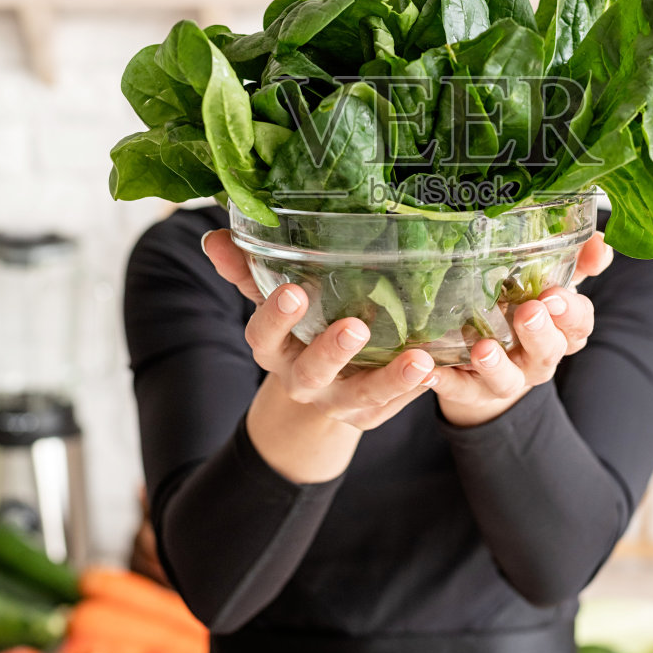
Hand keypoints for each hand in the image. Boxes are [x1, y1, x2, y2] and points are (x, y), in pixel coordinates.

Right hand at [202, 228, 436, 436]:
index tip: (294, 289)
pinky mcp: (371, 415)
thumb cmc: (298, 327)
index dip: (276, 316)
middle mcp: (302, 381)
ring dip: (390, 379)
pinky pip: (394, 406)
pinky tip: (438, 367)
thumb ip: (248, 269)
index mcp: (274, 350)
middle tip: (355, 326)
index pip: (263, 335)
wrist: (319, 392)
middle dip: (332, 351)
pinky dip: (416, 389)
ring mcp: (338, 402)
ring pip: (362, 396)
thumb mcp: (272, 299)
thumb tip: (214, 237)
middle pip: (312, 371)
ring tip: (419, 359)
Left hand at [430, 230, 611, 428]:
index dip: (570, 313)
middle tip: (528, 312)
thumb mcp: (550, 286)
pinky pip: (458, 389)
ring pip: (507, 381)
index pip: (578, 325)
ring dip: (496, 365)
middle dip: (539, 333)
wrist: (488, 369)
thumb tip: (601, 243)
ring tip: (483, 348)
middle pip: (548, 352)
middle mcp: (537, 360)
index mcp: (560, 333)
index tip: (555, 295)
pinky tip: (428, 368)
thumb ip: (576, 263)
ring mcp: (505, 379)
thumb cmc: (521, 313)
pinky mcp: (470, 391)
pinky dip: (444, 380)